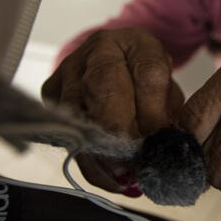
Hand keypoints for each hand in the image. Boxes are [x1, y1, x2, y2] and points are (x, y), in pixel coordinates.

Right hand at [42, 27, 183, 193]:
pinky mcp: (52, 91)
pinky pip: (66, 129)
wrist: (116, 66)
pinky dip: (89, 161)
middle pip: (105, 85)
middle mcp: (99, 49)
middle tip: (136, 163)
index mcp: (137, 42)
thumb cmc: (147, 82)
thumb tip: (163, 148)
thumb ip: (167, 113)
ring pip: (80, 110)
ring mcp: (70, 68)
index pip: (148, 73)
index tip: (161, 142)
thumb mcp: (168, 91)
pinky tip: (109, 178)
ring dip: (103, 151)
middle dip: (121, 130)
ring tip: (124, 177)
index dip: (154, 111)